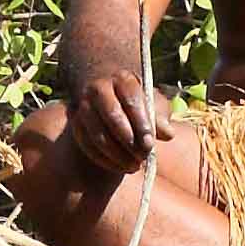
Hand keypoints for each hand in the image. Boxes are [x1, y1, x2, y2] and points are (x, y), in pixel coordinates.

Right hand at [66, 64, 156, 182]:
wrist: (107, 93)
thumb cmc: (135, 101)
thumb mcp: (151, 102)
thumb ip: (160, 117)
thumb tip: (168, 134)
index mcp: (122, 79)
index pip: (132, 100)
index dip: (141, 124)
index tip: (150, 144)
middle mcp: (99, 89)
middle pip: (112, 116)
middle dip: (129, 140)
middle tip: (143, 157)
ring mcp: (84, 106)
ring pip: (97, 134)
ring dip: (116, 154)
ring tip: (134, 165)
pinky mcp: (76, 123)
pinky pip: (87, 145)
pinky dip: (104, 159)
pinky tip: (120, 167)